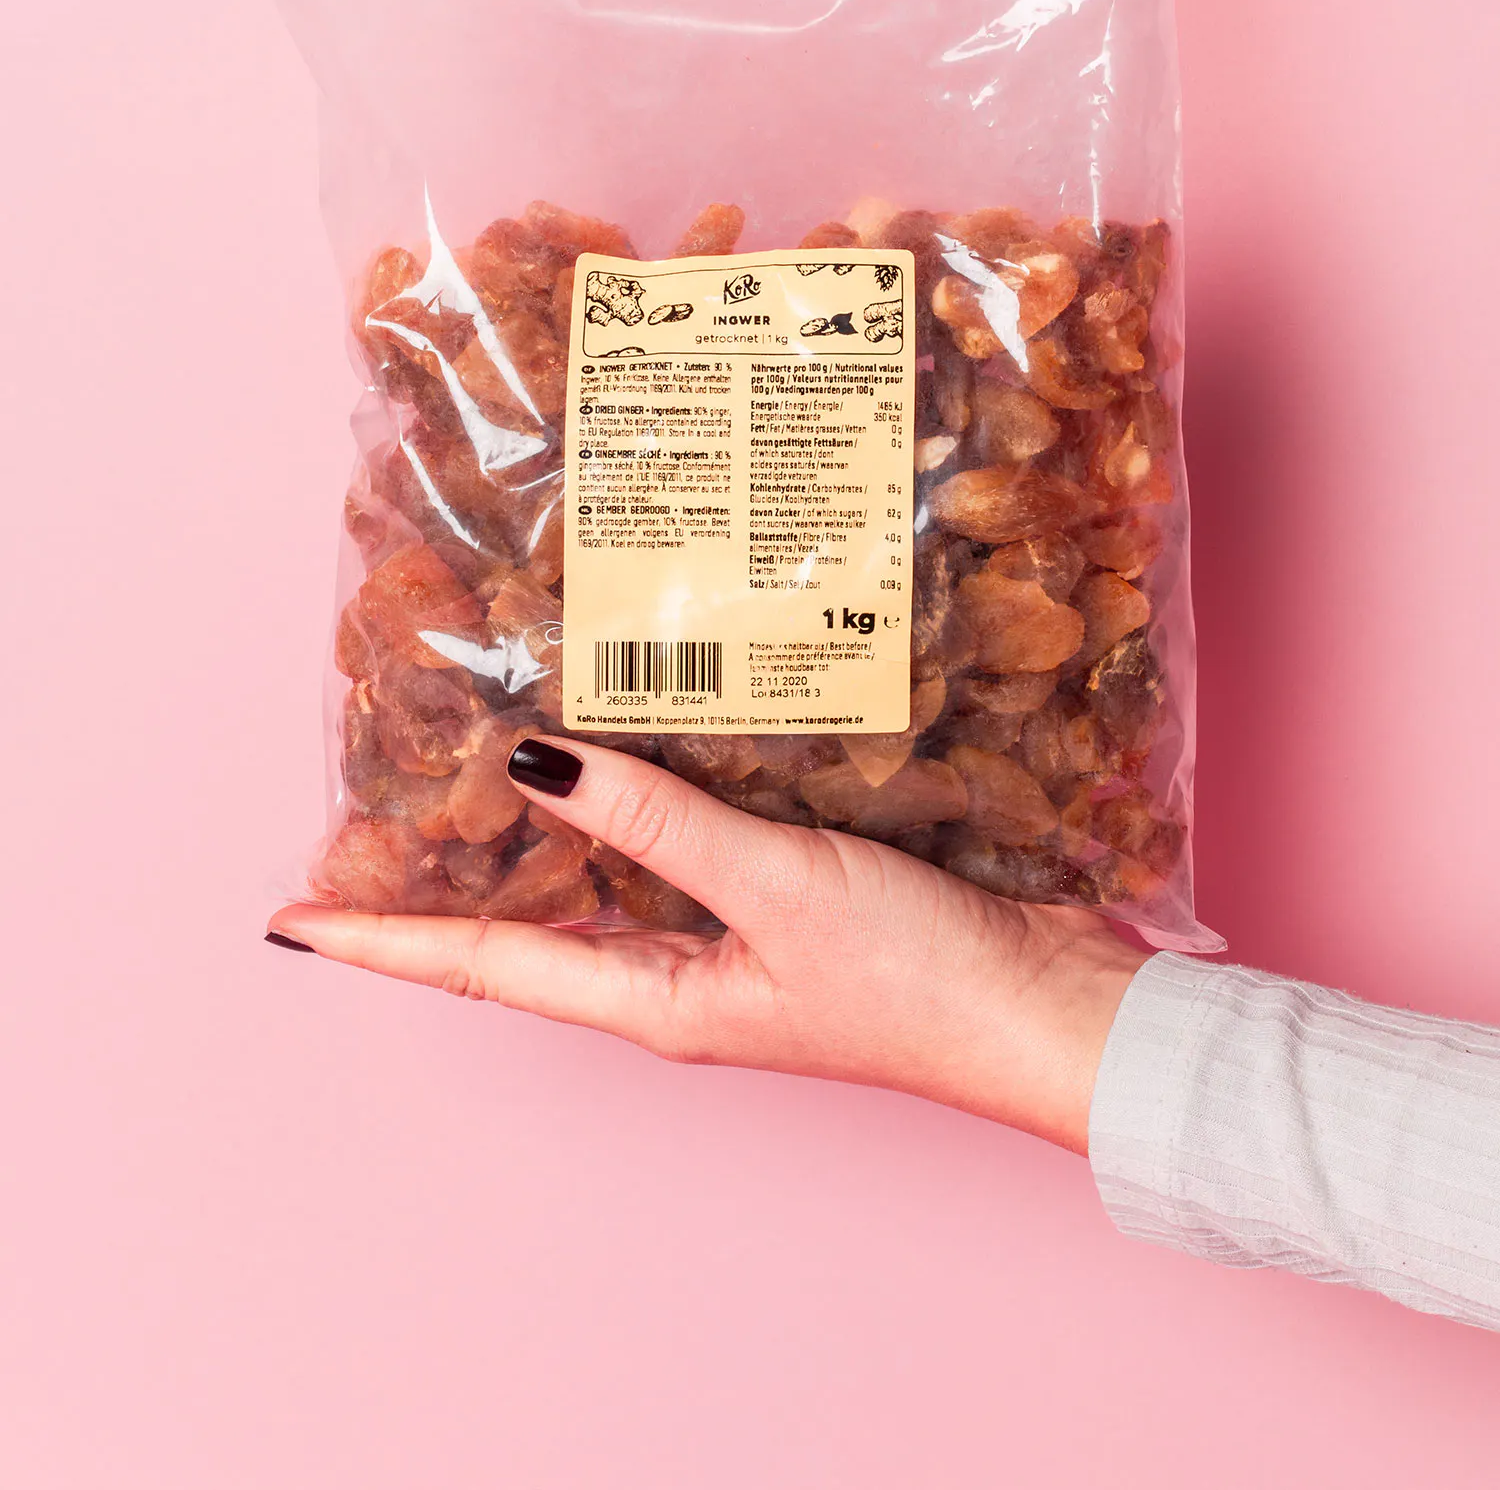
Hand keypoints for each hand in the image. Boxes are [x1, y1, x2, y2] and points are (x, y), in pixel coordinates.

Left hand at [268, 739, 1143, 1151]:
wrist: (1051, 1013)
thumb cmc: (920, 982)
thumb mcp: (774, 892)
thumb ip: (657, 821)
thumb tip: (531, 765)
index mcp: (654, 998)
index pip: (485, 963)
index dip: (384, 937)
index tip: (291, 916)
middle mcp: (678, 972)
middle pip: (531, 920)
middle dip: (449, 872)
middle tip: (376, 803)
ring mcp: (733, 936)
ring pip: (607, 870)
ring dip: (543, 822)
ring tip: (475, 755)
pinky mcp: (789, 893)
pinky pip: (686, 837)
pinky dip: (645, 789)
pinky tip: (642, 731)